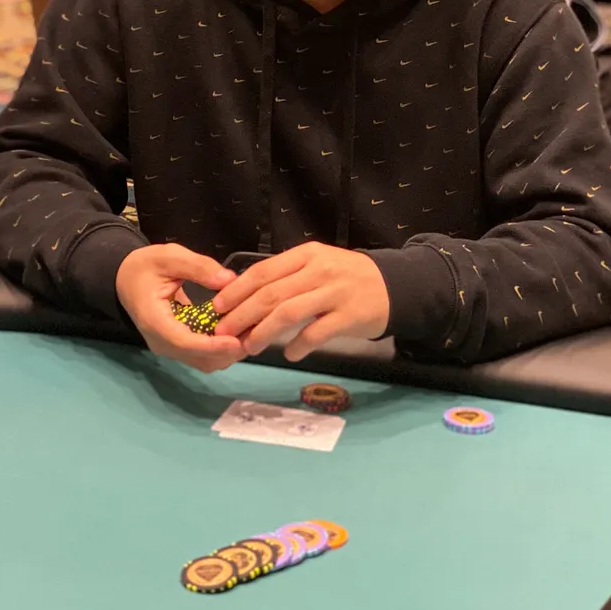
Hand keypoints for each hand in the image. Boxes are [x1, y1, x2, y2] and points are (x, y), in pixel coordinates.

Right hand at [115, 244, 241, 372]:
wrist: (124, 278)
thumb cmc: (145, 267)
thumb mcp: (169, 257)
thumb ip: (198, 266)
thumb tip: (228, 279)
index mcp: (154, 320)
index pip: (184, 342)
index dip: (212, 345)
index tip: (236, 340)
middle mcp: (161, 342)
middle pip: (198, 358)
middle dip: (227, 350)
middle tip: (255, 332)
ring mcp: (168, 347)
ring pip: (202, 362)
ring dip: (227, 353)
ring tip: (251, 332)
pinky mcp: (177, 347)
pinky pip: (201, 356)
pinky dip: (221, 349)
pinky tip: (238, 332)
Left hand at [212, 242, 389, 361]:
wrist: (393, 286)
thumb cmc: (347, 277)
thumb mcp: (317, 264)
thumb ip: (287, 276)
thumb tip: (245, 297)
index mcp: (307, 255)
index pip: (263, 272)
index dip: (237, 290)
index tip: (217, 307)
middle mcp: (319, 271)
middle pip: (271, 294)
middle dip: (242, 315)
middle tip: (223, 332)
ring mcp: (335, 293)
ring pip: (289, 314)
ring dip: (263, 332)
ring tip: (249, 347)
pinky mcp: (349, 316)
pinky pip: (316, 333)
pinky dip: (298, 345)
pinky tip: (289, 354)